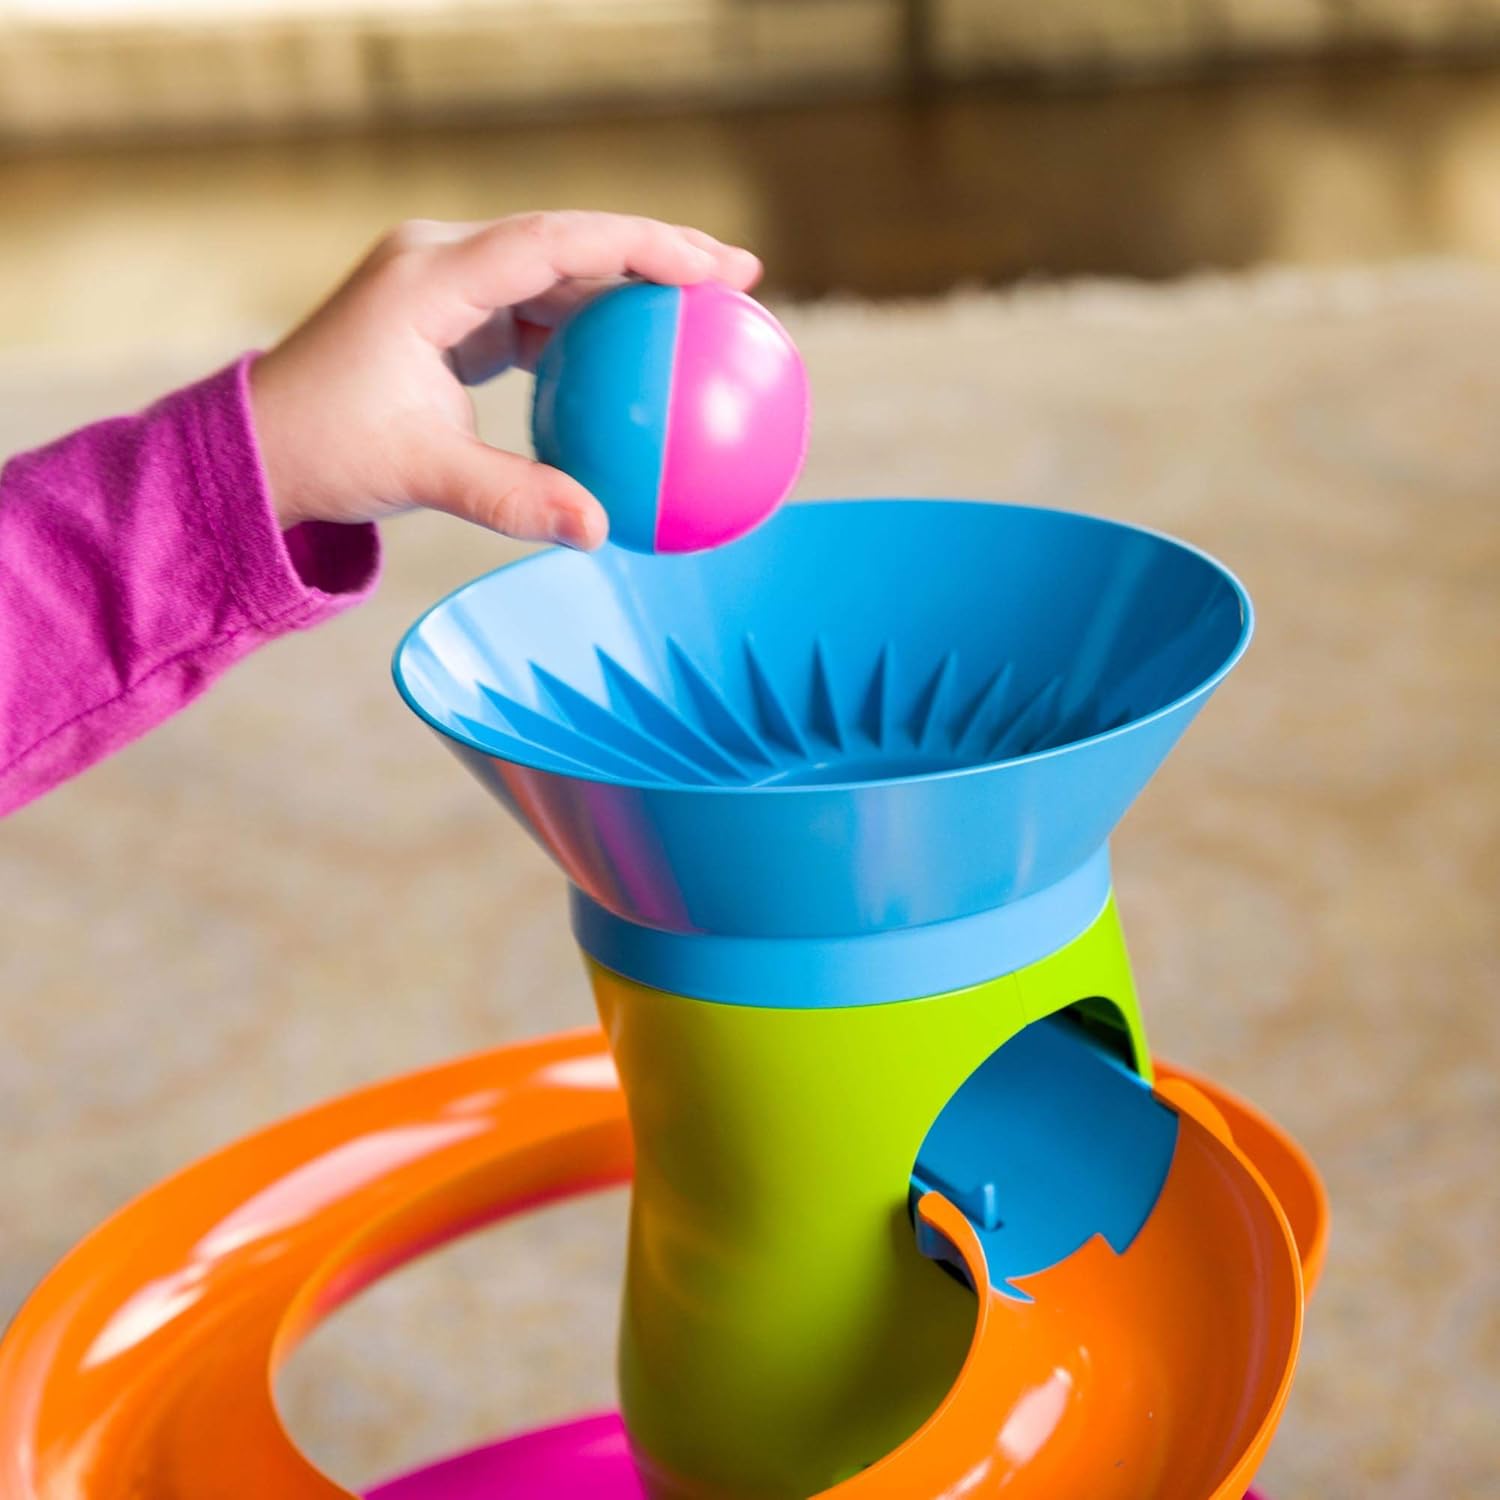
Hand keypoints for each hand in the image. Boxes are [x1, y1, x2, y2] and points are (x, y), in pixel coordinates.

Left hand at [250, 211, 761, 547]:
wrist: (260, 450)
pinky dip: (592, 332)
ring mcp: (448, 284)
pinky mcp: (453, 316)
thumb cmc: (326, 452)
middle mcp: (442, 260)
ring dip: (630, 292)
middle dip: (656, 252)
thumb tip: (602, 532)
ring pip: (558, 272)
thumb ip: (514, 498)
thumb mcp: (422, 475)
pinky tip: (640, 361)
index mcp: (430, 275)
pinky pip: (538, 312)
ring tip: (707, 313)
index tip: (715, 269)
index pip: (555, 243)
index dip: (642, 247)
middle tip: (740, 277)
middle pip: (569, 240)